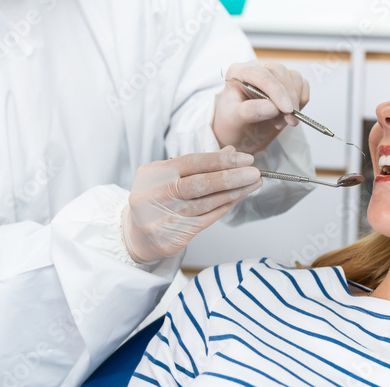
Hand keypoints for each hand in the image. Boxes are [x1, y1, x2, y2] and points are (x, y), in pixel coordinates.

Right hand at [122, 146, 261, 263]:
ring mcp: (162, 218)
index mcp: (153, 174)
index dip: (221, 160)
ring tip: (253, 184)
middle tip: (254, 172)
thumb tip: (231, 151)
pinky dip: (224, 207)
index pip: (192, 162)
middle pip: (199, 184)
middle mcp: (155, 195)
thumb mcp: (169, 176)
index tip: (245, 158)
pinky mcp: (171, 237)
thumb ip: (198, 165)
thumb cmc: (157, 199)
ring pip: (205, 204)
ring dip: (233, 193)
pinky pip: (206, 219)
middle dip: (230, 177)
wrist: (135, 235)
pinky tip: (238, 199)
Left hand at [212, 61, 310, 153]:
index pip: (262, 75)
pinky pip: (302, 85)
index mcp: (238, 72)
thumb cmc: (232, 124)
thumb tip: (272, 107)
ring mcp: (273, 75)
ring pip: (294, 78)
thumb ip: (250, 112)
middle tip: (287, 120)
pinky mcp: (286, 84)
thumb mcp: (234, 120)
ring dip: (294, 101)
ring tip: (281, 121)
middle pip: (280, 73)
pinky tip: (287, 115)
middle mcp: (257, 69)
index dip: (277, 91)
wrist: (239, 132)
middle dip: (288, 98)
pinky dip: (301, 101)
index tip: (287, 109)